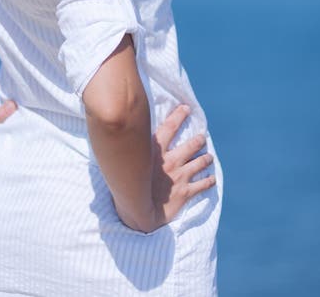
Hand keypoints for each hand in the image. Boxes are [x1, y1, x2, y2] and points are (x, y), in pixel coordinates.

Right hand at [114, 104, 215, 232]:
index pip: (170, 127)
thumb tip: (107, 131)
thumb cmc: (127, 184)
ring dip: (205, 159)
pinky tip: (212, 179)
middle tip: (202, 136)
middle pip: (190, 145)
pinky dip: (208, 181)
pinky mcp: (185, 192)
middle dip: (198, 140)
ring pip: (199, 163)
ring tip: (209, 157)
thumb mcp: (125, 160)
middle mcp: (171, 160)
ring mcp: (180, 176)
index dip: (179, 116)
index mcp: (157, 151)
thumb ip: (124, 146)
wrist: (139, 211)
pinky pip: (201, 185)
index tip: (186, 108)